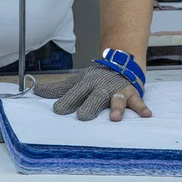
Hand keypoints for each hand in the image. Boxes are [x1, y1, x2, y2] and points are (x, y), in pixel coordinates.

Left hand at [33, 66, 151, 121]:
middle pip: (94, 97)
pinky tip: (146, 114)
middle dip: (88, 106)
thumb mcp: (76, 80)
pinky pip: (138, 101)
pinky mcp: (131, 94)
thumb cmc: (96, 78)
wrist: (120, 64)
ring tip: (114, 118)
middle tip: (83, 117)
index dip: (66, 101)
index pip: (74, 93)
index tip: (58, 111)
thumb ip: (58, 88)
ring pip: (115, 99)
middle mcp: (101, 87)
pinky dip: (142, 107)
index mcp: (86, 84)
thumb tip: (35, 91)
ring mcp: (116, 90)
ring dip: (115, 108)